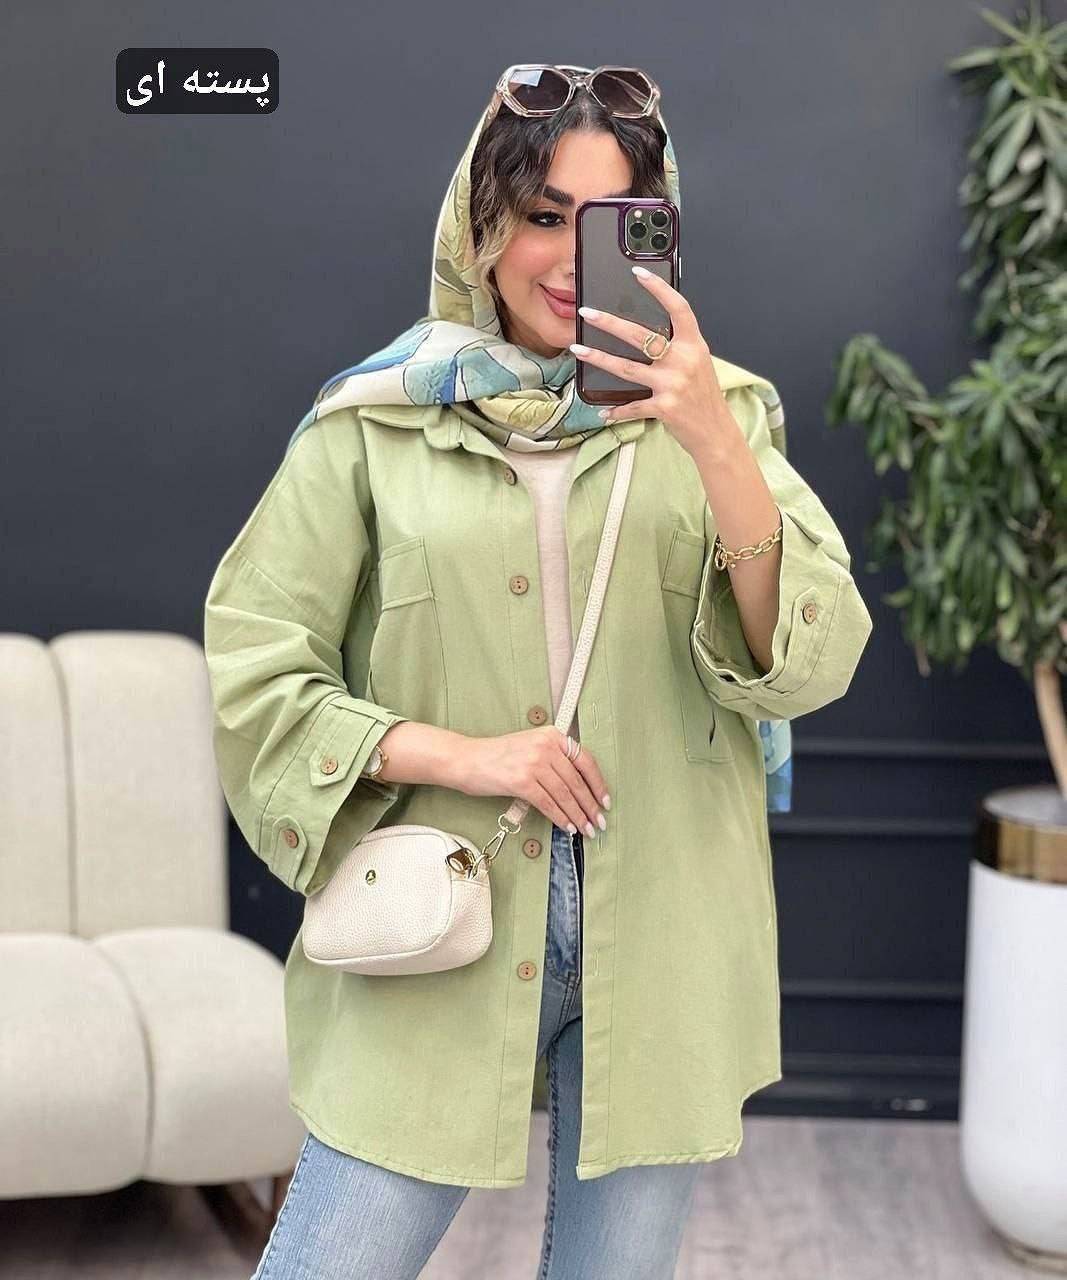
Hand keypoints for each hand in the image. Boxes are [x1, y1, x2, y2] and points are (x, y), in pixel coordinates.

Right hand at [455, 727, 609, 836]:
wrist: (467, 759)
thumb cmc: (496, 756)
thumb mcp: (530, 746)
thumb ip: (553, 758)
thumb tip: (578, 787)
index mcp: (551, 735)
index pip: (585, 760)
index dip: (598, 784)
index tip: (605, 801)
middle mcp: (545, 746)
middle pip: (577, 781)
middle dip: (591, 806)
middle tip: (599, 822)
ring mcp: (533, 763)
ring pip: (565, 795)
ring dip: (578, 816)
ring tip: (586, 829)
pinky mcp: (522, 781)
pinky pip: (548, 804)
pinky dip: (561, 818)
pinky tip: (567, 827)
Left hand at [571, 267, 738, 458]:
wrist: (716, 432)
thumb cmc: (704, 397)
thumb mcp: (698, 364)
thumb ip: (678, 347)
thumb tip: (646, 335)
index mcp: (694, 345)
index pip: (678, 308)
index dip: (659, 288)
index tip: (638, 273)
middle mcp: (684, 361)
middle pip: (640, 335)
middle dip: (609, 322)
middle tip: (586, 312)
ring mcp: (673, 384)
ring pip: (627, 367)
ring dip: (598, 358)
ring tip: (577, 349)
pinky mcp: (664, 407)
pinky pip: (632, 406)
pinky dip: (616, 411)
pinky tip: (602, 411)